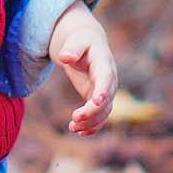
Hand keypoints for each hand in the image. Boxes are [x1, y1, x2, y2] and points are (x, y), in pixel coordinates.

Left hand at [49, 3, 116, 135]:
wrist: (88, 44)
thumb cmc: (81, 41)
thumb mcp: (76, 40)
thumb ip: (72, 48)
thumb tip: (64, 57)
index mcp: (104, 63)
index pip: (106, 78)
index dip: (103, 90)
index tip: (97, 101)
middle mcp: (108, 79)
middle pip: (106, 99)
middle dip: (92, 111)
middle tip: (74, 118)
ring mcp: (105, 90)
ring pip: (104, 111)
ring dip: (91, 122)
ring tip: (73, 128)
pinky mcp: (98, 98)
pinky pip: (100, 115)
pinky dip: (92, 125)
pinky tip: (80, 132)